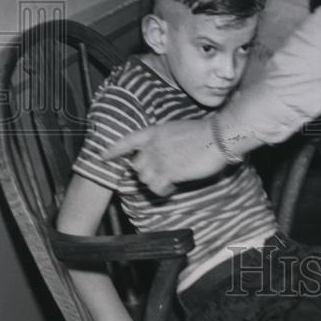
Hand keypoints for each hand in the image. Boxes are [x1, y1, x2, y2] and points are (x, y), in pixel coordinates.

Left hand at [107, 120, 227, 195]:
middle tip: (161, 174)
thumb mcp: (178, 129)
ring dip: (155, 182)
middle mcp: (153, 145)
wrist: (218, 136)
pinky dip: (162, 191)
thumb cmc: (205, 132)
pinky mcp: (169, 172)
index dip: (114, 149)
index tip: (102, 156)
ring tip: (169, 181)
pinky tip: (171, 188)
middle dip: (146, 172)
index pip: (128, 140)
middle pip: (137, 166)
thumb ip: (166, 141)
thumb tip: (164, 154)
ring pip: (145, 179)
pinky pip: (156, 188)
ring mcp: (160, 159)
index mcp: (155, 131)